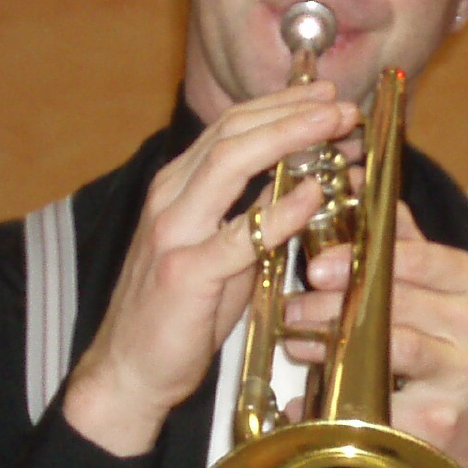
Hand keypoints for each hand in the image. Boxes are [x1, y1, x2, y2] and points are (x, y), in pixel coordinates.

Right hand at [61, 81, 359, 455]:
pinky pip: (238, 235)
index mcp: (178, 186)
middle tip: (340, 101)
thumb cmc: (180, 313)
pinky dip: (280, 210)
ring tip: (333, 126)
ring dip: (289, 137)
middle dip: (291, 111)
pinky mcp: (184, 273)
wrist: (127, 372)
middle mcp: (170, 197)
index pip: (231, 126)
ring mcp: (173, 232)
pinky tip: (312, 192)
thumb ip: (254, 215)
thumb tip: (308, 184)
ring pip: (230, 162)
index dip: (280, 105)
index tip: (324, 95)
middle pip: (233, 131)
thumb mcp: (222, 252)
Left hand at [283, 199, 467, 467]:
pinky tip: (311, 397)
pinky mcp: (442, 420)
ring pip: (384, 347)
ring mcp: (464, 374)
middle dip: (334, 303)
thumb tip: (357, 178)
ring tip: (296, 341)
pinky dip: (337, 402)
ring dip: (329, 344)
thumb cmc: (455, 348)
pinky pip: (379, 404)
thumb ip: (402, 238)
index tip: (317, 265)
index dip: (363, 257)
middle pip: (394, 302)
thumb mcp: (443, 288)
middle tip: (293, 305)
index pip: (418, 256)